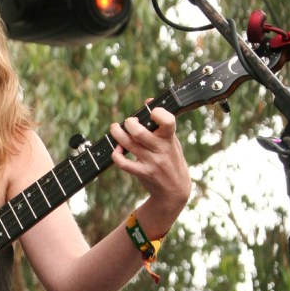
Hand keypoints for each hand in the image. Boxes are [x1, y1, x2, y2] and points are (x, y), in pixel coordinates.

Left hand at [109, 106, 190, 231]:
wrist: (175, 190)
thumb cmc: (171, 159)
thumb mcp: (171, 141)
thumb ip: (161, 123)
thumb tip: (147, 100)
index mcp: (170, 138)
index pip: (168, 122)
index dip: (158, 113)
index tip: (151, 111)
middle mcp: (161, 150)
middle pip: (139, 132)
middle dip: (129, 123)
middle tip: (127, 122)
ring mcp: (151, 162)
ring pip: (129, 145)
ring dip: (117, 134)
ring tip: (115, 128)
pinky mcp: (142, 173)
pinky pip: (124, 163)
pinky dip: (116, 155)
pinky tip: (116, 150)